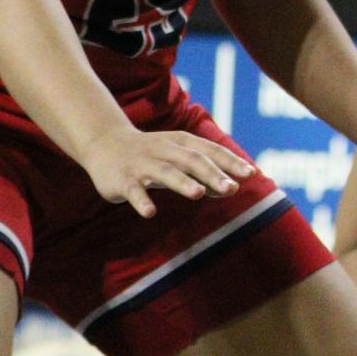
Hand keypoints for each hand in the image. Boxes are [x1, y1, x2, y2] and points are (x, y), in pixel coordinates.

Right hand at [81, 126, 254, 217]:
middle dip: (212, 174)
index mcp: (181, 143)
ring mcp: (143, 164)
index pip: (210, 151)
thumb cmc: (152, 154)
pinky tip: (150, 212)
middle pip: (191, 161)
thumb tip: (231, 188)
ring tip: (198, 194)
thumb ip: (203, 173)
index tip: (250, 173)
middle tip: (232, 188)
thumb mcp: (178, 159)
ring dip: (182, 182)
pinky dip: (141, 200)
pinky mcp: (123, 179)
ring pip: (165, 173)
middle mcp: (164, 150)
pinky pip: (133, 190)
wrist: (105, 144)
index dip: (230, 161)